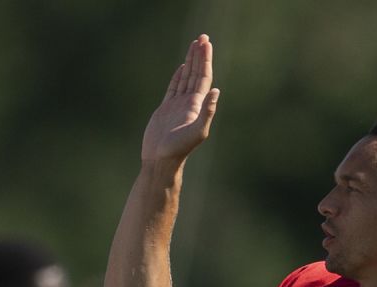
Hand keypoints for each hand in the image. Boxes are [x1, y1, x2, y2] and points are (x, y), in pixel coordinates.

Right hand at [140, 34, 220, 164]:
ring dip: (190, 62)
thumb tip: (216, 91)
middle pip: (196, 73)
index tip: (206, 43)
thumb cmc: (178, 148)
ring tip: (193, 45)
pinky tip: (181, 68)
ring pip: (186, 78)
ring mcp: (178, 105)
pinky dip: (178, 76)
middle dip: (199, 55)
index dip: (206, 60)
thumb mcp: (197, 131)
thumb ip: (207, 111)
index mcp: (197, 105)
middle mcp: (190, 103)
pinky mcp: (166, 109)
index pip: (204, 77)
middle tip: (202, 37)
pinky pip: (173, 88)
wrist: (160, 159)